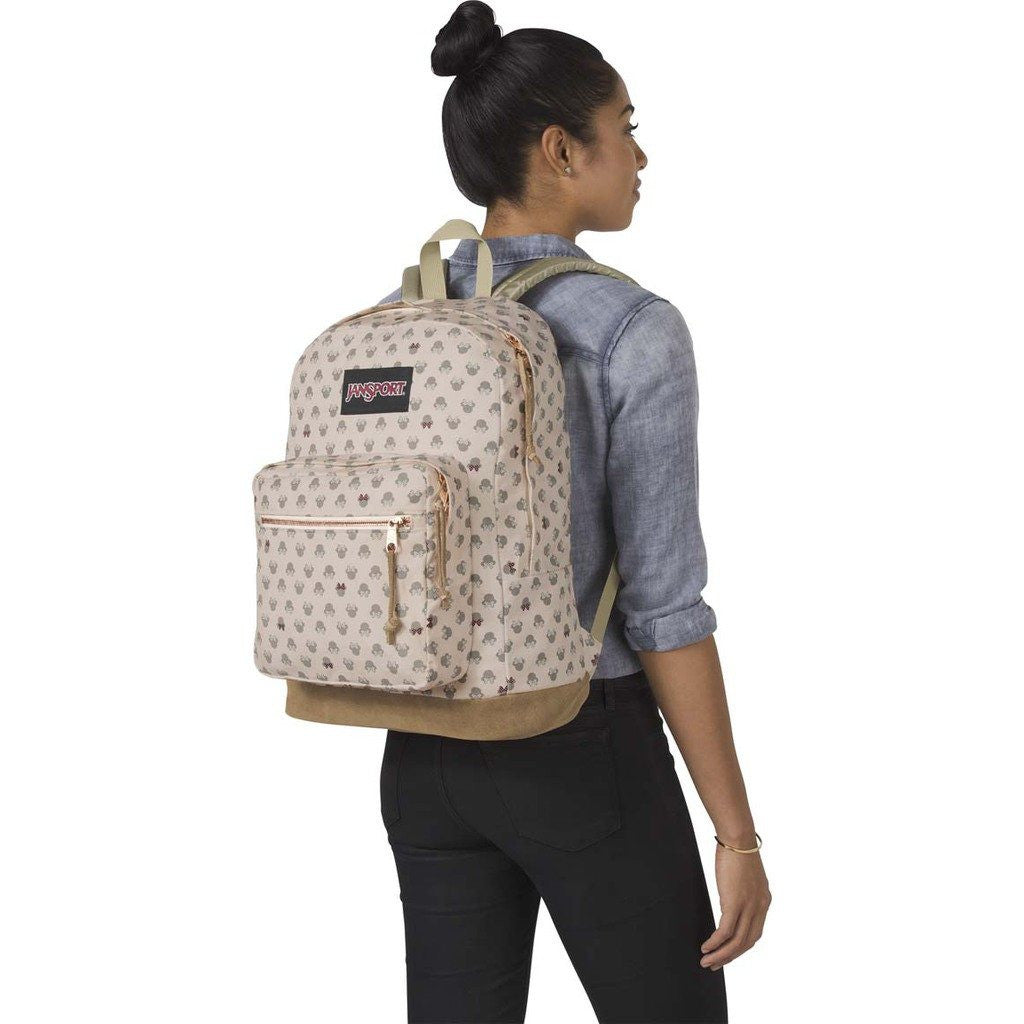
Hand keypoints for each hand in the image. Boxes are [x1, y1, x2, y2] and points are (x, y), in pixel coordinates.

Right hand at [699, 843, 770, 969]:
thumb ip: (742, 889)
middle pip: (747, 942)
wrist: (738, 837)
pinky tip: (706, 948)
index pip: (754, 933)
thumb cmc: (738, 848)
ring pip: (737, 942)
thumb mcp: (744, 874)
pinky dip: (716, 943)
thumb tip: (730, 895)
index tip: (727, 953)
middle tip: (715, 965)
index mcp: (764, 900)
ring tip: (707, 962)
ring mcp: (749, 906)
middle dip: (730, 957)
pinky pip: (726, 931)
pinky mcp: (735, 903)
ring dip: (721, 955)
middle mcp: (760, 907)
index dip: (740, 947)